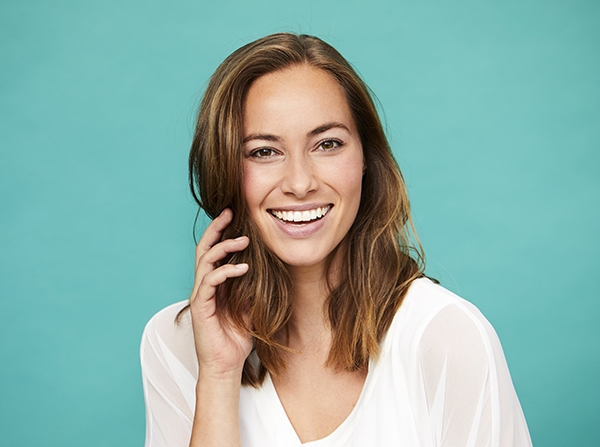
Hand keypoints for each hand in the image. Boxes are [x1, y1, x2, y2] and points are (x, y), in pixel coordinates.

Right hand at [189, 208, 251, 379]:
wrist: (225, 365)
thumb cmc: (236, 338)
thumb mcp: (250, 307)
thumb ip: (251, 289)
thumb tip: (264, 270)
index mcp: (214, 285)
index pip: (213, 251)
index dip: (221, 232)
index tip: (234, 216)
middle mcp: (204, 286)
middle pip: (204, 249)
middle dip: (216, 229)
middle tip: (229, 213)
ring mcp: (200, 296)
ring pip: (205, 261)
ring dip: (223, 248)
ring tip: (243, 240)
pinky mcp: (200, 307)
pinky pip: (210, 282)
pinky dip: (225, 272)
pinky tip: (242, 269)